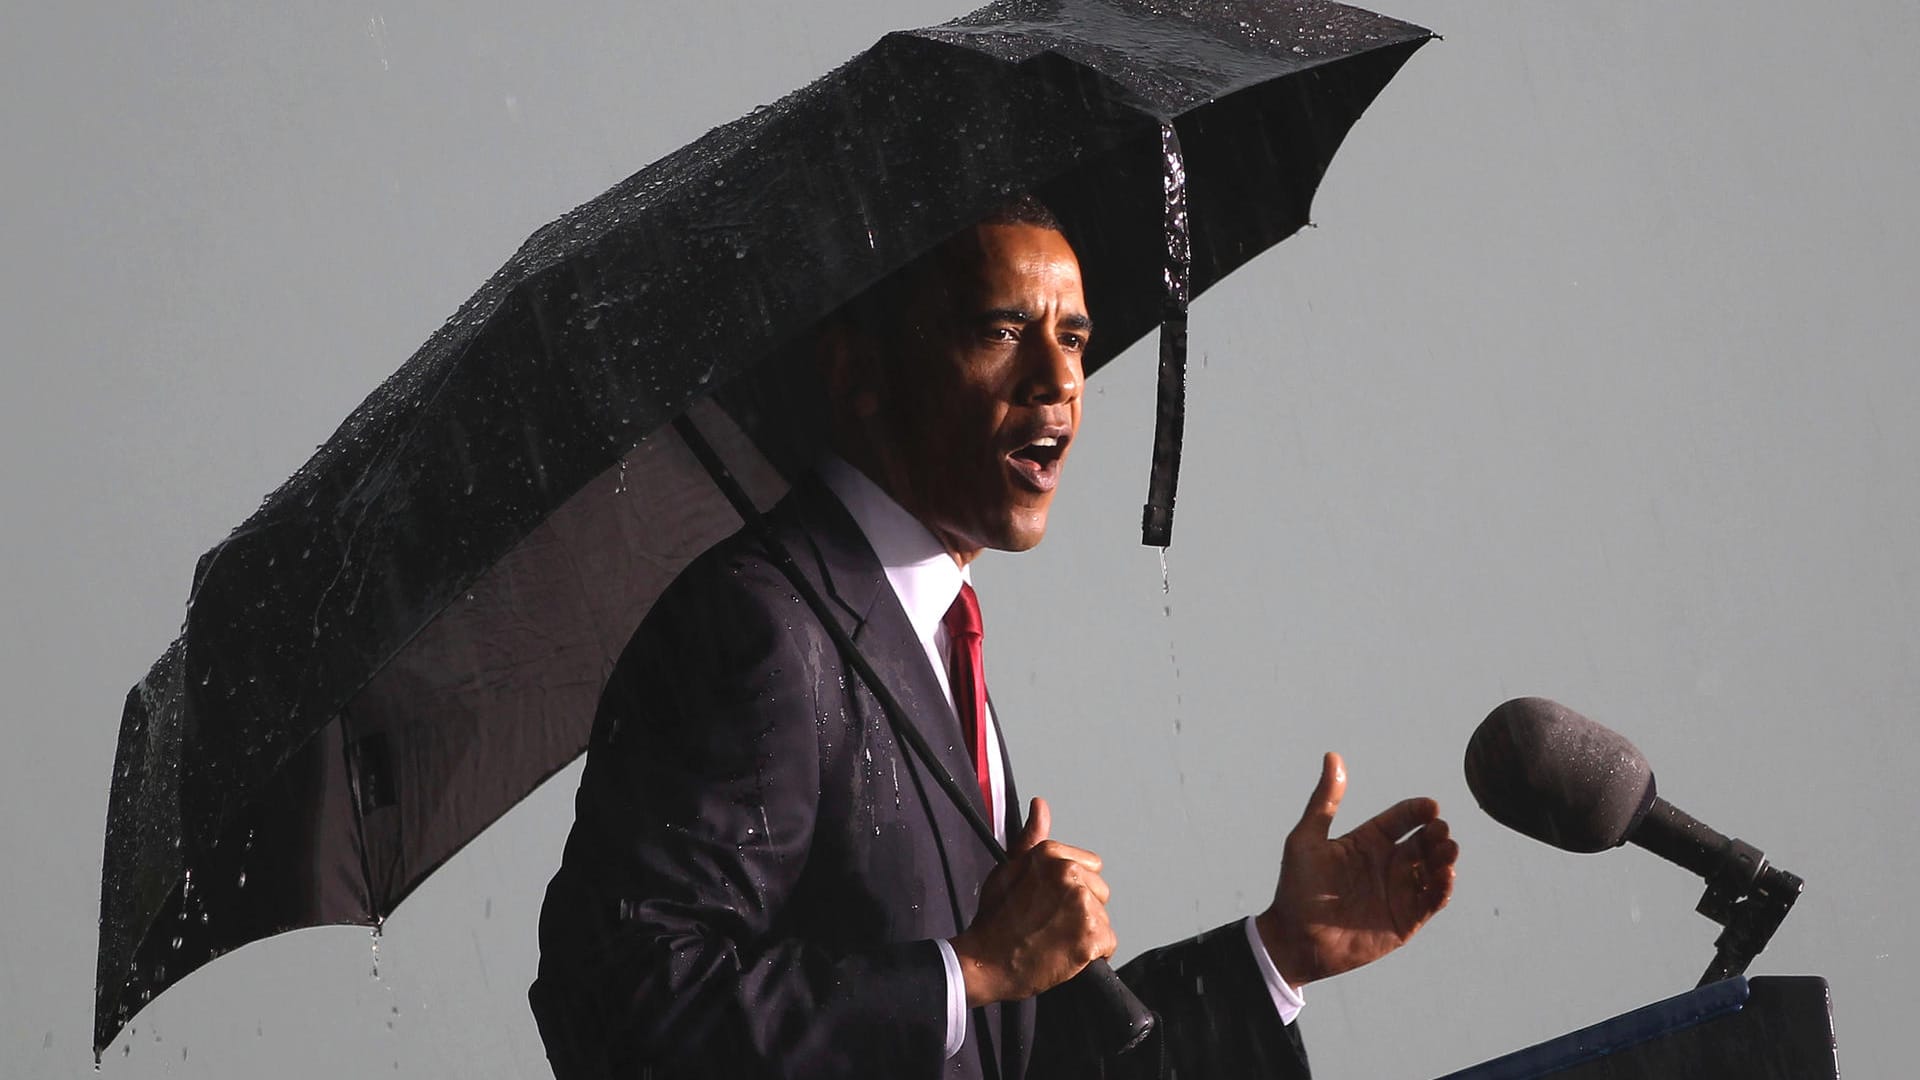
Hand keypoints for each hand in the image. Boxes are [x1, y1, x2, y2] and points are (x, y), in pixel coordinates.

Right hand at [950, 797, 1116, 1006]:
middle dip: (1082, 908)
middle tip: (1051, 923)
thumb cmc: (995, 919)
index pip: (1091, 866)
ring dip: (1085, 932)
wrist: (986, 961)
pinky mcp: (1091, 936)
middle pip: (1100, 892)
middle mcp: (1069, 875)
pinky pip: (1108, 943)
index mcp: (1052, 854)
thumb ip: (1031, 837)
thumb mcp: (1008, 868)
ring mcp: (1082, 906)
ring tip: (1056, 939)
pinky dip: (1093, 953)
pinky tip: (1067, 953)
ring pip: (1103, 918)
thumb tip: (1040, 805)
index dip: (1073, 887)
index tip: (1053, 901)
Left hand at [1256, 752, 1457, 987]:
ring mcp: (1398, 892)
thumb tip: (1333, 755)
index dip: (1416, 811)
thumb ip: (1325, 800)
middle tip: (1440, 830)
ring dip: (1444, 858)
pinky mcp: (1405, 920)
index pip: (1400, 819)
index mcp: (1367, 841)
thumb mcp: (1307, 839)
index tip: (1430, 806)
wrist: (1294, 939)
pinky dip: (1443, 889)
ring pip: (1433, 870)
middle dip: (1436, 834)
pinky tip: (1445, 876)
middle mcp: (1387, 864)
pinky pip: (1431, 901)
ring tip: (1447, 850)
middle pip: (1423, 842)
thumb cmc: (1296, 888)